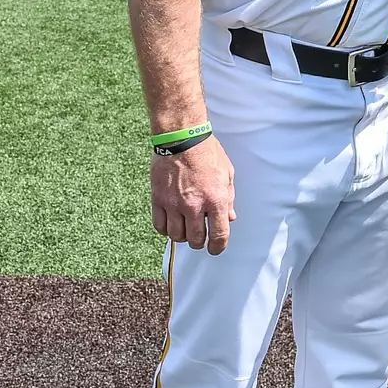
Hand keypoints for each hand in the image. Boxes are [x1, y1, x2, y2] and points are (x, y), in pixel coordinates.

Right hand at [150, 137, 235, 254]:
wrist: (182, 139)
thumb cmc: (208, 153)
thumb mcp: (227, 174)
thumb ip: (229, 198)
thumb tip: (230, 218)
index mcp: (216, 199)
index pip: (219, 234)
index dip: (218, 247)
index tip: (216, 249)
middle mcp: (194, 205)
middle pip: (196, 239)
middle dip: (200, 243)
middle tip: (201, 239)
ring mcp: (174, 204)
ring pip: (176, 236)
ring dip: (183, 237)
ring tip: (186, 230)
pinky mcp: (158, 200)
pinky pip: (160, 225)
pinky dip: (166, 230)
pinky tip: (171, 225)